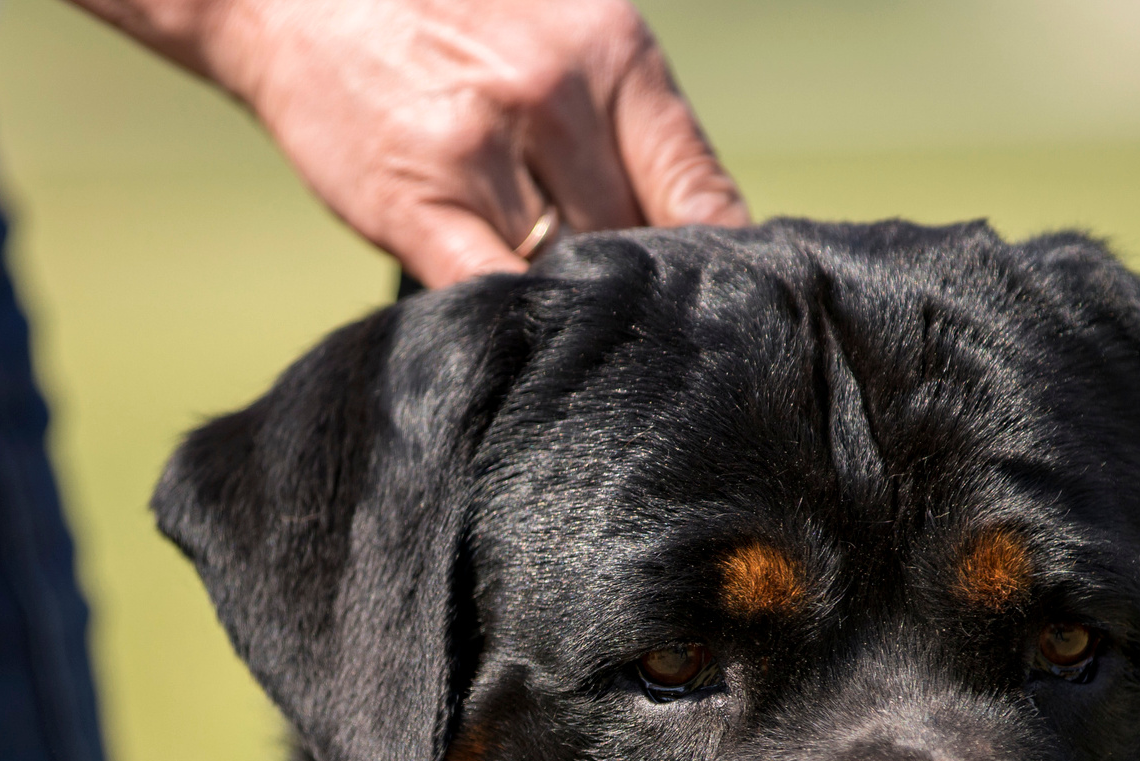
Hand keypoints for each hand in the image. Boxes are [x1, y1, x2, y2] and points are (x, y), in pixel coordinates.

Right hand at [73, 0, 750, 286]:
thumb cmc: (443, 29)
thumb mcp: (562, 40)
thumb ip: (625, 129)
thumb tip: (695, 245)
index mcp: (615, 52)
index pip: (704, 196)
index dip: (718, 276)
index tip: (720, 324)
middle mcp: (560, 93)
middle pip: (644, 247)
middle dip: (645, 301)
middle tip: (640, 343)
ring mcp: (487, 147)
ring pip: (577, 279)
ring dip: (583, 322)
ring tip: (578, 345)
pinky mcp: (419, 201)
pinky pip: (496, 297)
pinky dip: (520, 328)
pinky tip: (528, 350)